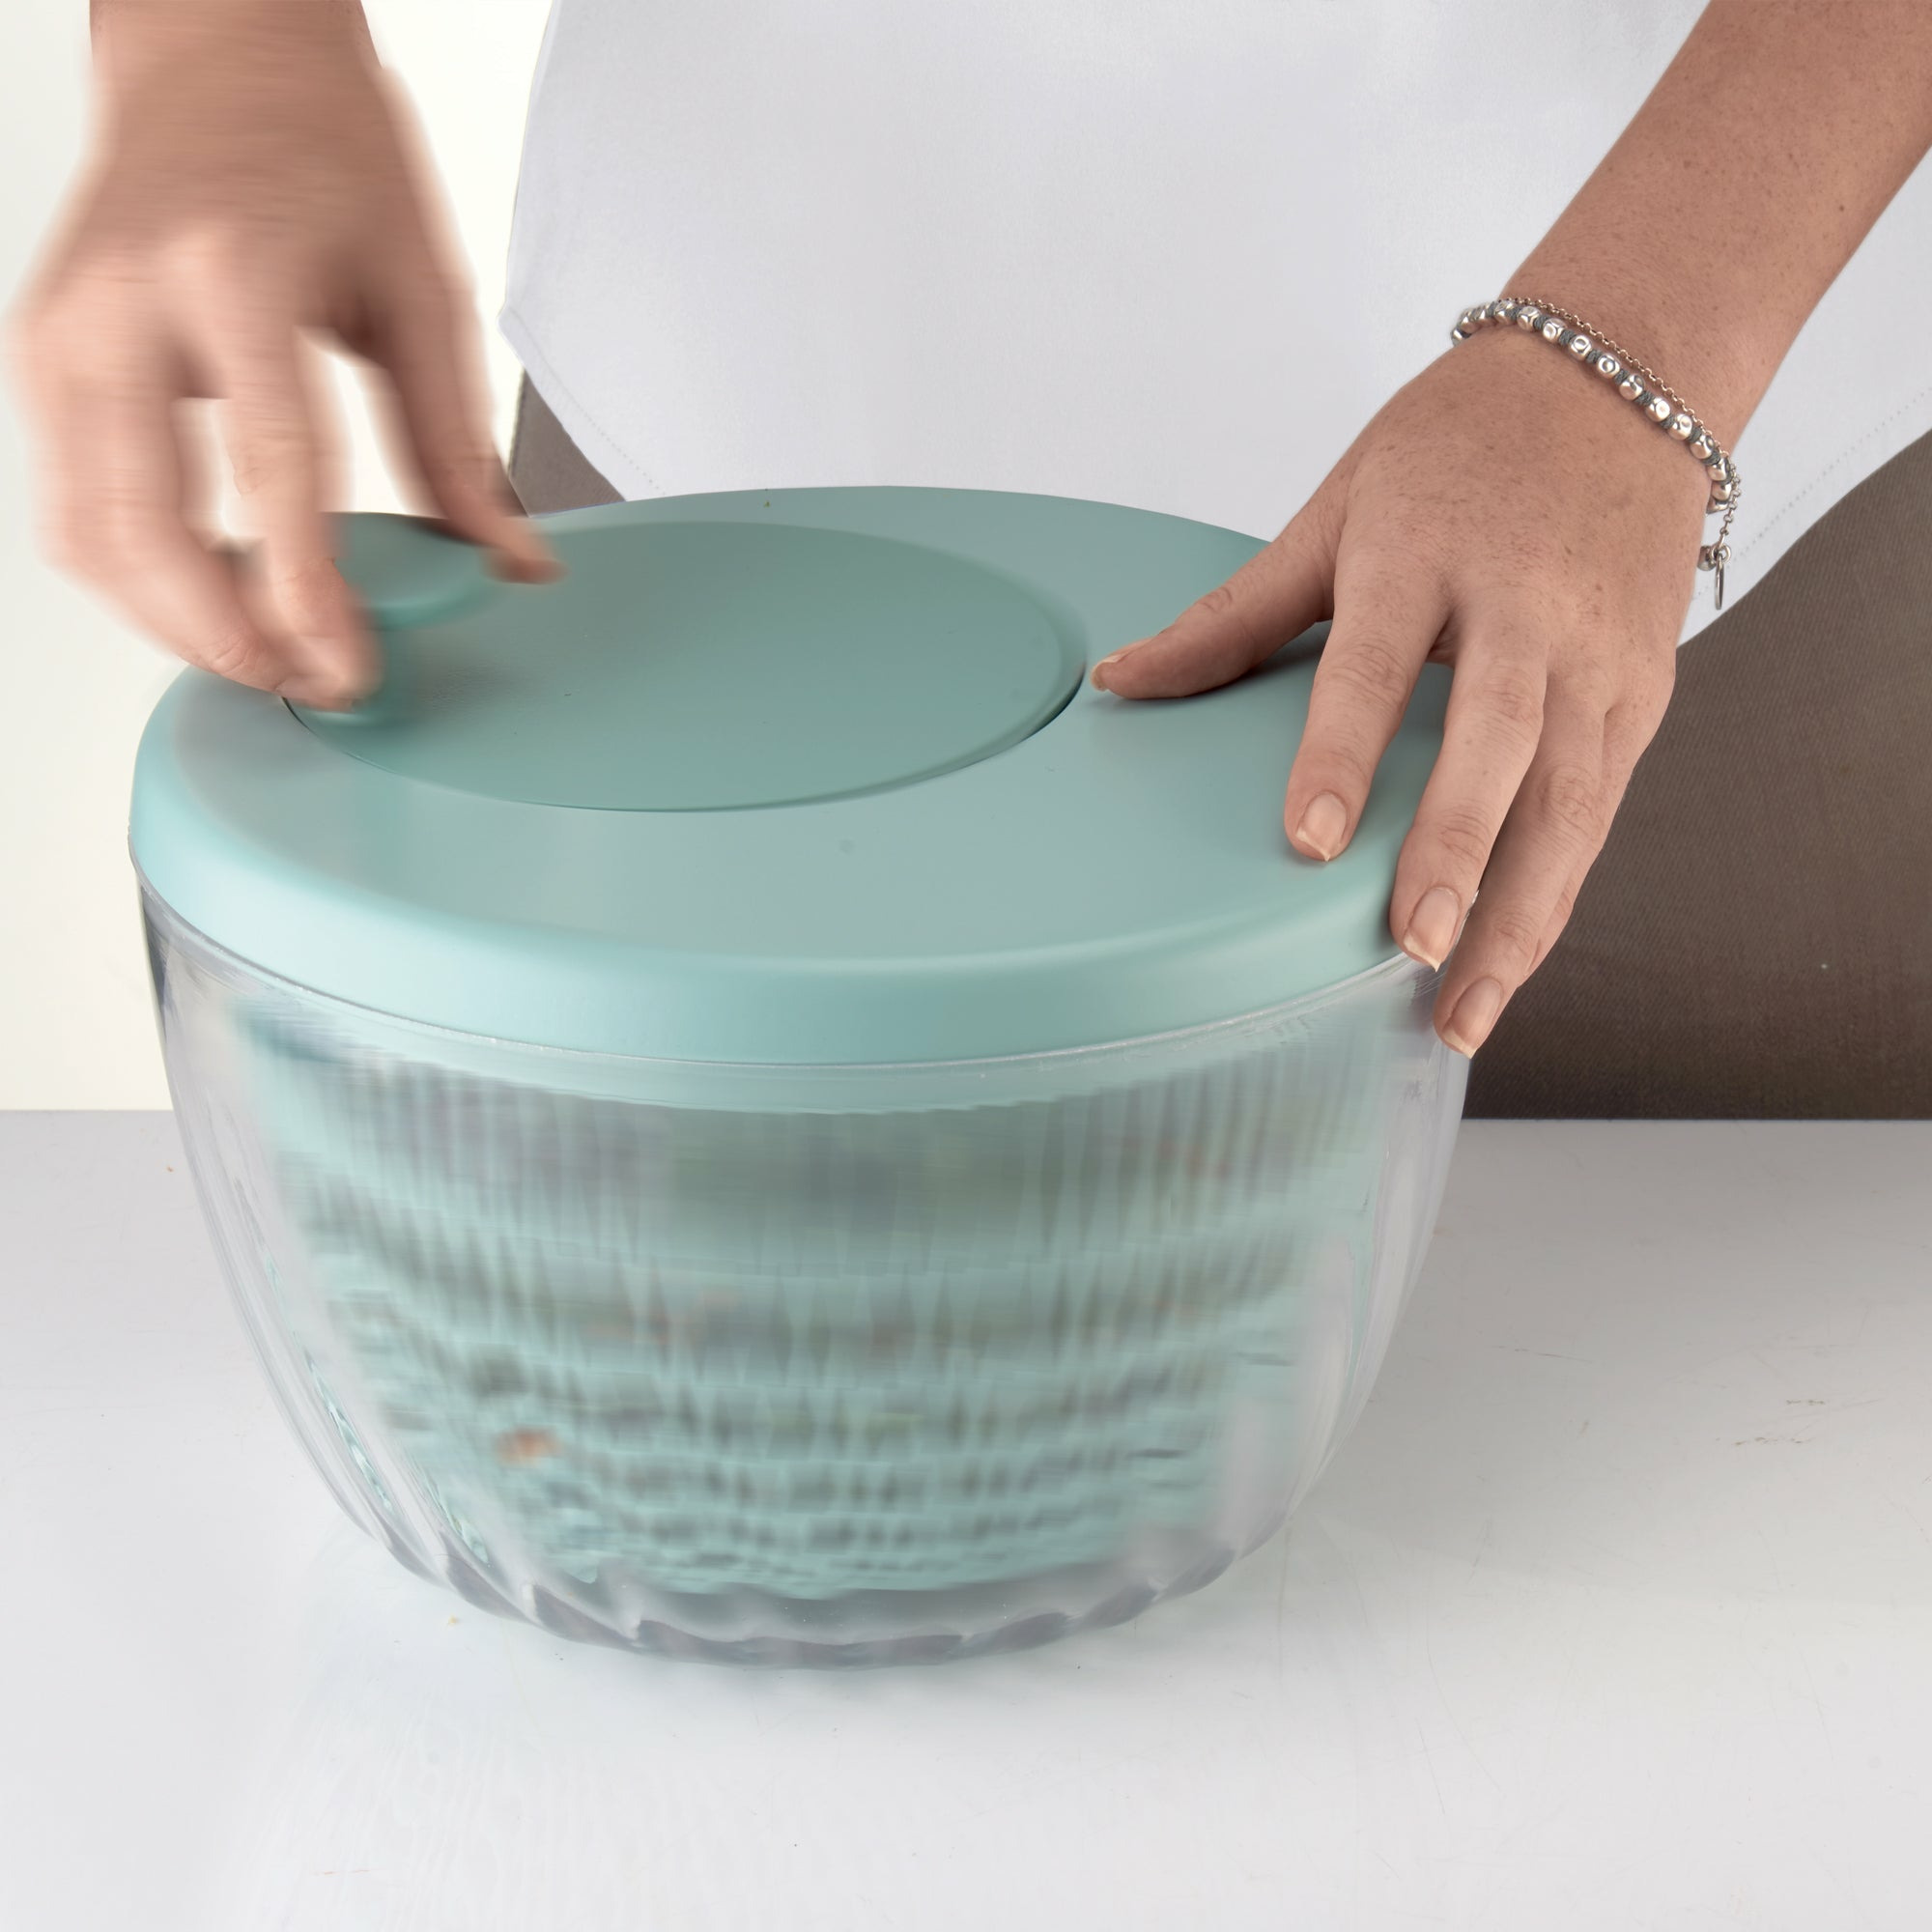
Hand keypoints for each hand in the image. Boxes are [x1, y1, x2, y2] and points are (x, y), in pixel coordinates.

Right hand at [9, 2, 553, 708]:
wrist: (219, 63)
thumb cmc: (322, 155)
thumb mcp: (421, 289)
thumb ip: (457, 442)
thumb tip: (510, 561)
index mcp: (234, 271)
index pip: (270, 468)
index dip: (309, 593)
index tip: (350, 668)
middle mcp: (124, 303)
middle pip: (147, 527)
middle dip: (228, 634)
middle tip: (310, 682)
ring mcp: (61, 333)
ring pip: (88, 538)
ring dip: (174, 624)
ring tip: (268, 653)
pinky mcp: (39, 359)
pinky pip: (71, 509)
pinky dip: (135, 578)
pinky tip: (211, 598)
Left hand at [1090, 325, 1705, 1054]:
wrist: (1624, 374)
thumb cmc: (1460, 443)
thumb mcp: (1336, 507)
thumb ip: (1234, 614)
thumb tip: (1119, 681)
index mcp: (1428, 551)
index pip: (1377, 666)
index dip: (1342, 755)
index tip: (1307, 841)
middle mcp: (1527, 608)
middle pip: (1496, 745)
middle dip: (1459, 854)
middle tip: (1413, 949)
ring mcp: (1600, 656)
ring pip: (1568, 802)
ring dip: (1519, 914)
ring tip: (1463, 1011)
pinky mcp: (1647, 692)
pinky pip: (1601, 809)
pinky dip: (1558, 892)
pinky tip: (1509, 961)